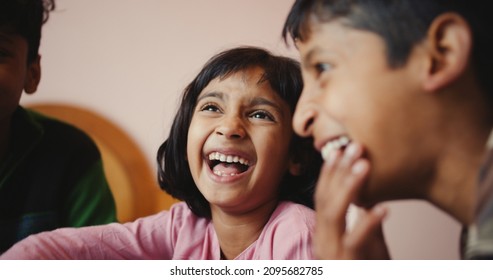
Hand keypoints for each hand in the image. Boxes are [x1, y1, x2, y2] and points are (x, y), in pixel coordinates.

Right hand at [314, 142, 389, 258]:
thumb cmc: (363, 272)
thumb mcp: (367, 246)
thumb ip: (366, 223)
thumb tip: (369, 198)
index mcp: (325, 233)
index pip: (323, 196)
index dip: (330, 172)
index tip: (339, 150)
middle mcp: (323, 240)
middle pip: (325, 199)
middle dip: (338, 171)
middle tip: (353, 146)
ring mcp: (331, 252)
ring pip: (333, 215)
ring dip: (348, 188)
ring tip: (364, 166)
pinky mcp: (345, 264)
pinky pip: (355, 242)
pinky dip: (368, 223)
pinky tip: (383, 209)